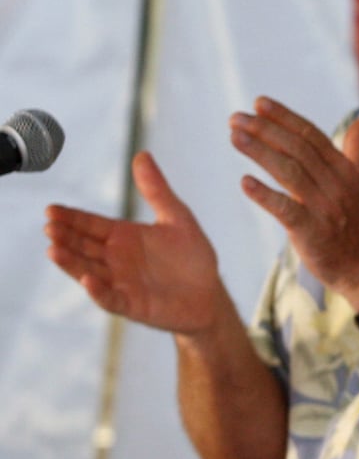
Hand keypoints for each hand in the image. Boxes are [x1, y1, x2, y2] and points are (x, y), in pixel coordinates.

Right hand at [45, 151, 233, 333]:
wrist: (210, 293)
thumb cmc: (192, 256)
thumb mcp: (177, 217)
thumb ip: (157, 190)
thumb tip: (142, 154)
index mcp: (123, 236)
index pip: (90, 224)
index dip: (71, 217)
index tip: (51, 209)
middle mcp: (115, 259)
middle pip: (83, 246)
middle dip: (65, 237)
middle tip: (49, 226)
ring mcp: (120, 282)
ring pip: (88, 270)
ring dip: (71, 262)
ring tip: (54, 250)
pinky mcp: (131, 304)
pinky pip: (110, 297)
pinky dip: (98, 290)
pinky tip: (88, 280)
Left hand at [231, 97, 358, 300]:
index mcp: (346, 170)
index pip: (312, 136)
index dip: (285, 118)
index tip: (259, 103)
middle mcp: (336, 184)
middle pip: (297, 149)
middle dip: (266, 130)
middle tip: (235, 118)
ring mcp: (325, 208)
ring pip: (289, 172)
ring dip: (260, 152)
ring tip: (235, 137)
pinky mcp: (312, 232)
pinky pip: (286, 209)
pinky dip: (265, 195)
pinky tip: (245, 183)